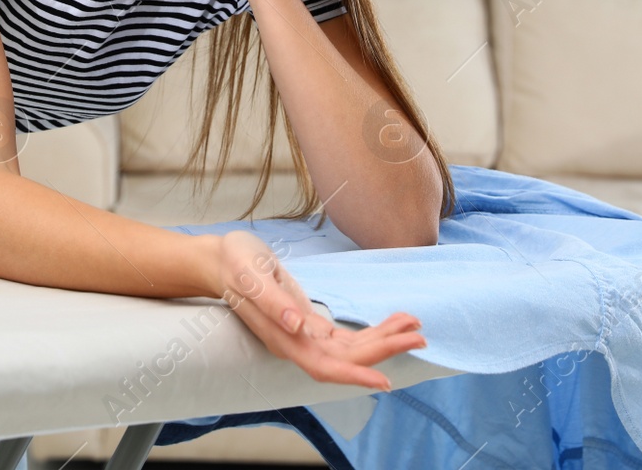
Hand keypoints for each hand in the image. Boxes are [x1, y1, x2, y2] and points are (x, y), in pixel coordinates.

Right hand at [210, 228, 424, 392]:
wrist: (222, 260)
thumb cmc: (234, 264)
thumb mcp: (250, 275)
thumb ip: (272, 303)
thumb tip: (298, 326)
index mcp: (283, 337)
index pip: (324, 366)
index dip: (354, 374)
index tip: (385, 380)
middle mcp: (296, 343)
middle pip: (347, 358)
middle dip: (384, 349)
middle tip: (420, 336)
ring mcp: (304, 336)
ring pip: (351, 349)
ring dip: (384, 339)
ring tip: (415, 326)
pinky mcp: (309, 325)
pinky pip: (346, 336)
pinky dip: (372, 330)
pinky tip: (393, 323)